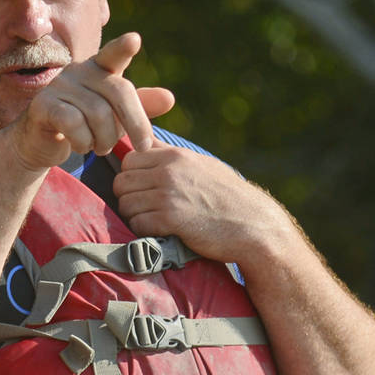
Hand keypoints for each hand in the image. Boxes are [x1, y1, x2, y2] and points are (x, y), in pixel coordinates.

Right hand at [5, 32, 176, 170]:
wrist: (41, 143)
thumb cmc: (84, 125)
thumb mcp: (116, 117)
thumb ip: (140, 107)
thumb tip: (170, 98)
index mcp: (99, 69)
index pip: (113, 54)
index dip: (123, 48)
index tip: (134, 40)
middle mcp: (79, 71)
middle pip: (118, 93)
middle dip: (136, 123)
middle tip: (142, 147)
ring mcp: (59, 85)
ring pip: (98, 114)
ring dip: (106, 140)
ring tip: (102, 147)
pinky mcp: (43, 104)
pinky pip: (74, 125)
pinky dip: (84, 143)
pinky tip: (82, 147)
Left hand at [113, 145, 287, 262]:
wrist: (253, 225)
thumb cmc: (228, 196)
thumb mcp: (202, 165)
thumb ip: (172, 155)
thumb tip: (147, 142)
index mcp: (176, 156)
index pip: (130, 158)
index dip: (132, 176)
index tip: (143, 189)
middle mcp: (169, 172)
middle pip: (122, 181)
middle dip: (129, 196)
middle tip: (144, 208)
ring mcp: (168, 195)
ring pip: (126, 204)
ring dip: (135, 215)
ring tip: (153, 221)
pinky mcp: (170, 219)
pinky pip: (137, 223)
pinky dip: (144, 231)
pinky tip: (160, 232)